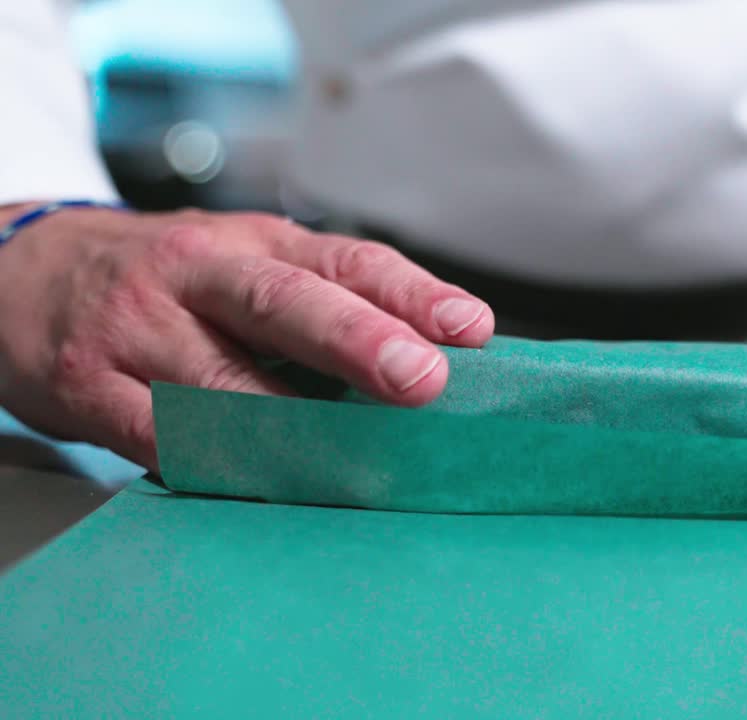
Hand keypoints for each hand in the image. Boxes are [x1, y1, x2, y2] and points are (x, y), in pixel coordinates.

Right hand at [0, 206, 493, 469]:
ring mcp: (140, 329)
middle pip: (285, 303)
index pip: (345, 259)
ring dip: (300, 429)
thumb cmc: (167, 279)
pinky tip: (269, 484)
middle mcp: (198, 274)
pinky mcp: (92, 386)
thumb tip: (436, 358)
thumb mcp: (246, 265)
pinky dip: (223, 466)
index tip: (470, 328)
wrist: (24, 273)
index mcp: (254, 242)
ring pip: (225, 384)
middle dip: (360, 341)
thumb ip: (328, 302)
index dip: (412, 293)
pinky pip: (166, 437)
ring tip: (362, 461)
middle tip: (422, 378)